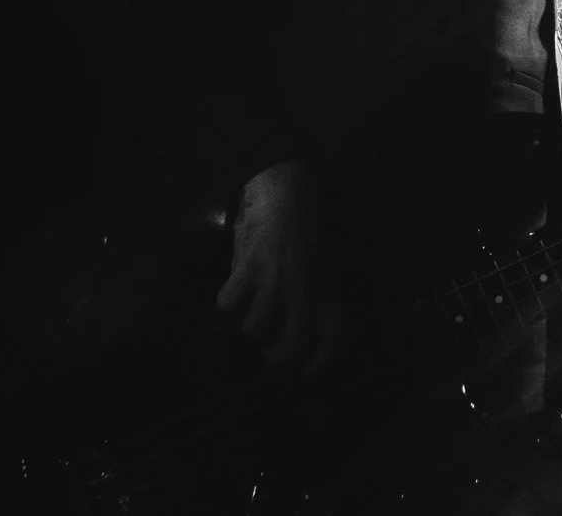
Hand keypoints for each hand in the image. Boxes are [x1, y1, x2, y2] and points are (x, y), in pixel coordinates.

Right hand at [216, 159, 343, 378]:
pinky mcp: (249, 269)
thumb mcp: (327, 262)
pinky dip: (225, 301)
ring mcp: (277, 281)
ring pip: (254, 330)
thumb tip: (306, 332)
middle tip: (268, 350)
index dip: (322, 365)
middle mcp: (307, 290)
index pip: (336, 342)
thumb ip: (320, 295)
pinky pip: (228, 306)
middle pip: (291, 348)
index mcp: (331, 288)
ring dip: (248, 324)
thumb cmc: (307, 224)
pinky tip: (232, 288)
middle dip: (275, 357)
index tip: (307, 373)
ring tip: (250, 308)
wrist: (288, 187)